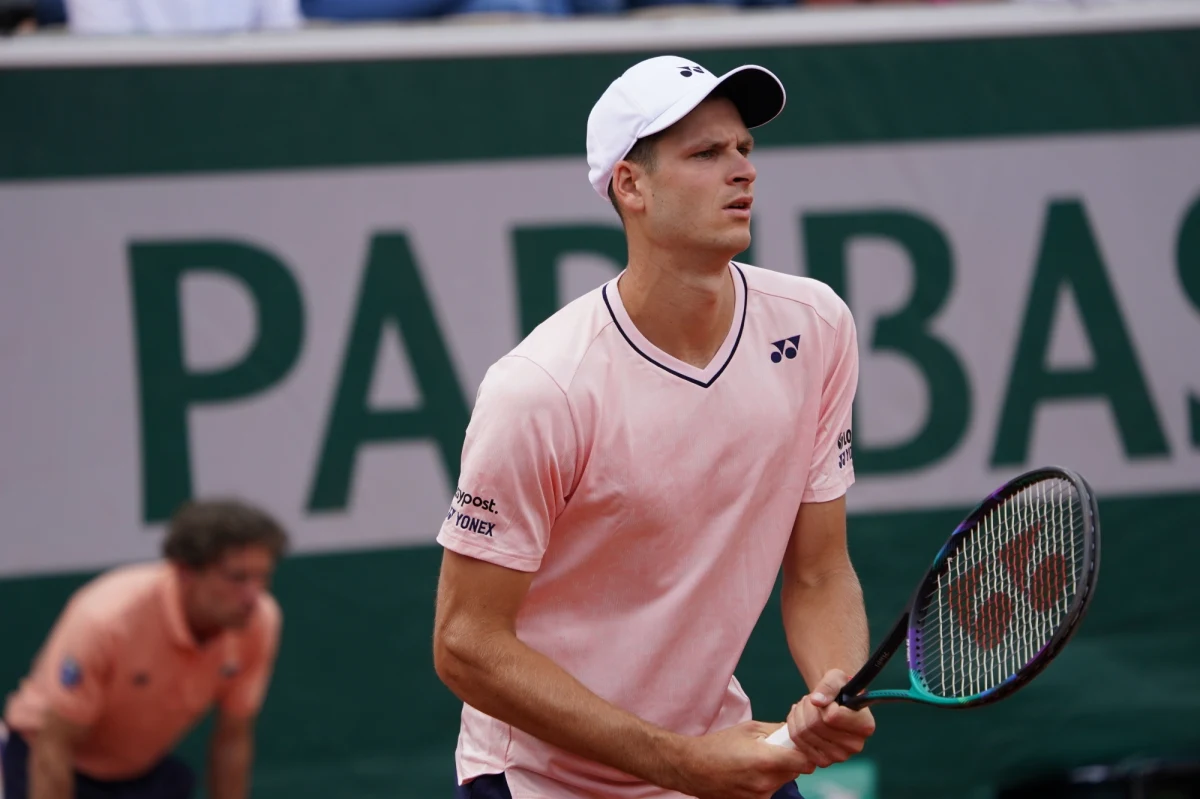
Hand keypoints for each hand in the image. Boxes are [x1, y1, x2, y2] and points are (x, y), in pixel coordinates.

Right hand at [666, 720, 815, 798]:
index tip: (801, 745)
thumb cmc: (718, 745)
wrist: (693, 768)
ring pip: (783, 781)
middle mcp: (767, 782)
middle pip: (796, 771)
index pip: (806, 762)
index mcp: (767, 760)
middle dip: (790, 759)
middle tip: (773, 749)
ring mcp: (760, 796)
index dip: (807, 752)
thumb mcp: (749, 729)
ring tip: (756, 761)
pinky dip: (765, 780)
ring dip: (777, 771)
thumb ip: (776, 731)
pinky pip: (769, 790)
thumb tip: (796, 730)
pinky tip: (748, 772)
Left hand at [783, 669, 875, 767]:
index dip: (825, 703)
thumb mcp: (836, 678)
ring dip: (799, 713)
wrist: (833, 704)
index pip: (832, 716)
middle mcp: (855, 745)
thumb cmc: (838, 690)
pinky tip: (800, 717)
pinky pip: (798, 742)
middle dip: (808, 706)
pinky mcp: (823, 761)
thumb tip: (816, 701)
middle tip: (811, 699)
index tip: (829, 699)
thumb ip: (829, 686)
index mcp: (865, 725)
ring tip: (806, 706)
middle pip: (815, 724)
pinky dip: (794, 725)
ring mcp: (839, 756)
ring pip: (804, 732)